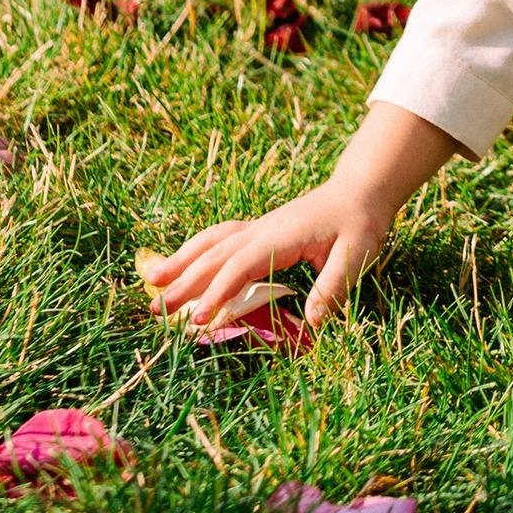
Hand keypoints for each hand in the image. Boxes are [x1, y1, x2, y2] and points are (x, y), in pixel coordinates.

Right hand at [143, 101, 461, 328]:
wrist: (361, 190)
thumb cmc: (359, 222)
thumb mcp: (356, 254)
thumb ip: (333, 287)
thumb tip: (312, 322)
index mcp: (280, 236)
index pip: (241, 266)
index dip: (218, 292)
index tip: (199, 318)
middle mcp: (261, 230)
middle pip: (215, 255)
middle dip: (185, 282)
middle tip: (156, 310)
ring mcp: (257, 228)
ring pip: (210, 242)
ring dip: (181, 260)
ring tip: (151, 282)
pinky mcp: (258, 232)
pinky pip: (218, 240)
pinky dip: (194, 251)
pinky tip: (179, 265)